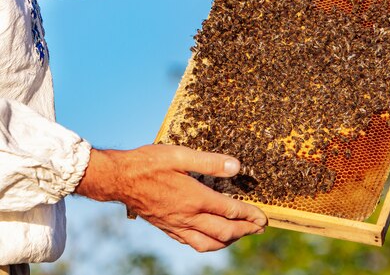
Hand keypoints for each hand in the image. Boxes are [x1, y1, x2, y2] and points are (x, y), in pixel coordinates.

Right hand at [75, 144, 266, 251]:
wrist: (118, 179)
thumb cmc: (148, 163)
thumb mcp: (181, 155)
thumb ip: (210, 162)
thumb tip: (237, 166)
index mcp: (195, 198)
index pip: (231, 211)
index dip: (250, 215)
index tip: (263, 217)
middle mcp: (188, 216)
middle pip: (224, 231)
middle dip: (245, 231)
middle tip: (259, 228)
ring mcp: (176, 225)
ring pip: (208, 243)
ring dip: (228, 241)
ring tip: (240, 235)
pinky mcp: (167, 228)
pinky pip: (191, 243)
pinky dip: (207, 243)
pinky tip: (210, 238)